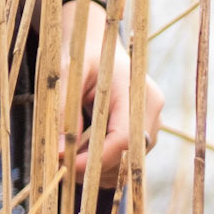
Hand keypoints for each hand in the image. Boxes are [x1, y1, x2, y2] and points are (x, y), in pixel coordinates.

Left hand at [56, 0, 164, 187]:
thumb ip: (64, 111)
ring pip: (128, 162)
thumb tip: (59, 151)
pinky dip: (105, 165)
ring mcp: (153, 122)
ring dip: (98, 169)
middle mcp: (152, 109)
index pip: (123, 138)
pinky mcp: (147, 132)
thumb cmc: (82, 55)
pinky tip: (84, 155)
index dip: (95, 159)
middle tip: (61, 165)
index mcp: (135, 89)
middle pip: (127, 155)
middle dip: (94, 168)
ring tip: (69, 157)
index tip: (65, 164)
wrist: (99, 44)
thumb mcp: (68, 74)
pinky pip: (128, 159)